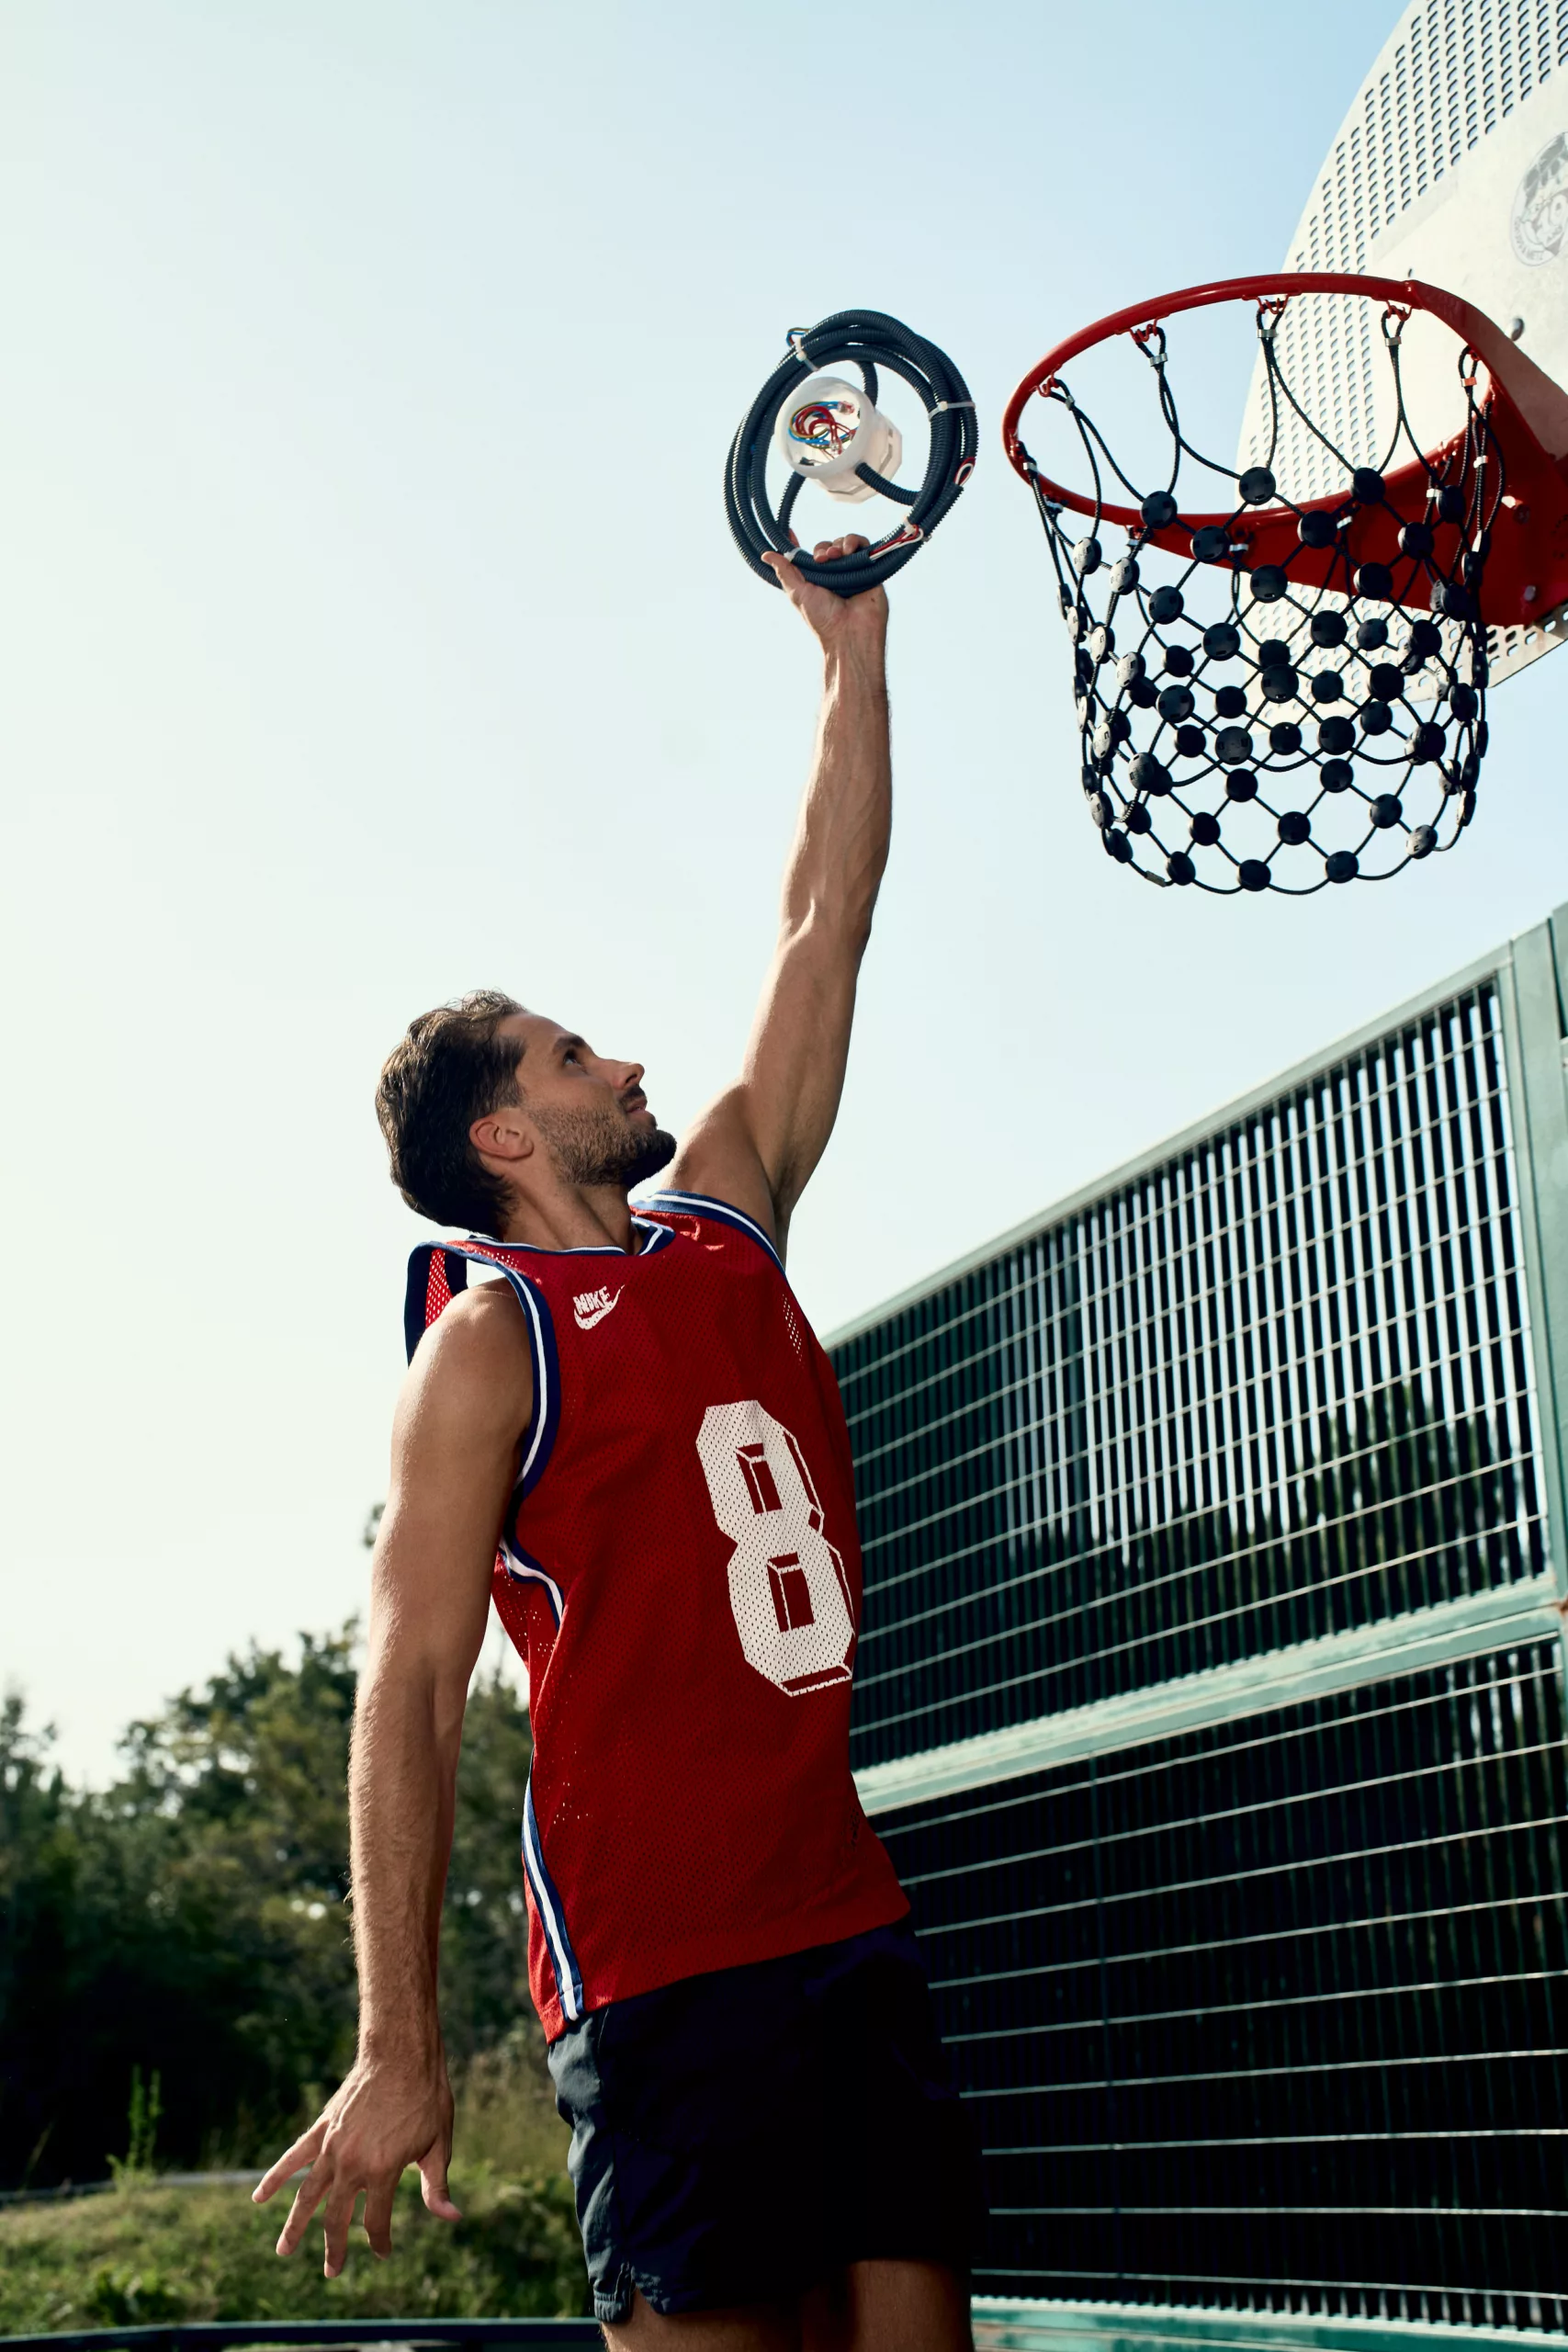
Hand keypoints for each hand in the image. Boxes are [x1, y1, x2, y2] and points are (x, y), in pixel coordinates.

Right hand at [253, 2050, 458, 2275]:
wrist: (402, 2054)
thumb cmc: (426, 2097)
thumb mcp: (439, 2144)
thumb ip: (436, 2186)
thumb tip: (452, 2219)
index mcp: (383, 2172)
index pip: (377, 2222)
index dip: (381, 2241)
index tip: (384, 2252)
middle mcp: (352, 2165)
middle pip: (337, 2219)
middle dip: (334, 2248)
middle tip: (332, 2272)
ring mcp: (334, 2147)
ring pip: (308, 2196)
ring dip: (295, 2225)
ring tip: (283, 2250)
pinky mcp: (323, 2128)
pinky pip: (294, 2157)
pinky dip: (275, 2177)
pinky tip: (259, 2196)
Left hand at [762, 534, 888, 654]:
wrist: (850, 633)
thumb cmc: (823, 619)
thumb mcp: (798, 593)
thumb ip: (785, 572)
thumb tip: (766, 554)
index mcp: (817, 580)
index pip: (808, 556)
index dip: (798, 543)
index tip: (788, 532)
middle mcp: (835, 574)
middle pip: (827, 547)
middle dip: (822, 548)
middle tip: (820, 559)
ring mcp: (852, 571)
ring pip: (844, 543)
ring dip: (837, 545)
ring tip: (835, 556)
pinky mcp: (869, 568)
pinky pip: (863, 545)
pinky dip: (854, 542)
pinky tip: (848, 551)